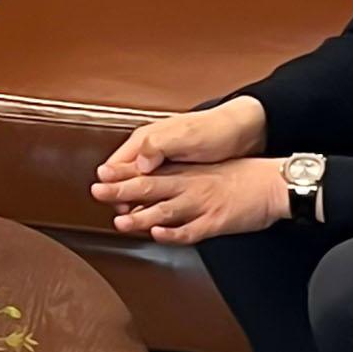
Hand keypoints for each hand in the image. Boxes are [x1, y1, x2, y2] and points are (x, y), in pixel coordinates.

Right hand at [93, 98, 267, 204]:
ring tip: (131, 220)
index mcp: (149, 140)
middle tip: (119, 214)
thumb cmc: (214, 130)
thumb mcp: (185, 135)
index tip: (109, 198)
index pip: (119, 163)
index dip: (112, 182)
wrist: (243, 131)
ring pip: (141, 186)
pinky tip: (156, 216)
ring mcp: (166, 164)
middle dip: (120, 194)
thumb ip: (157, 147)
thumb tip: (138, 165)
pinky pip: (159, 191)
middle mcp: (153, 152)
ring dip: (136, 202)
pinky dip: (155, 203)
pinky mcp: (180, 174)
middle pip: (127, 176)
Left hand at [96, 157, 289, 245]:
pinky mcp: (216, 221)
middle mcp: (192, 185)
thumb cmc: (245, 176)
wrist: (275, 183)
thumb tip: (161, 183)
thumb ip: (184, 176)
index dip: (125, 173)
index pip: (151, 170)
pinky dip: (174, 233)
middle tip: (98, 191)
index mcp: (189, 172)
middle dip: (121, 190)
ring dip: (141, 217)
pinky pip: (192, 229)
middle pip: (151, 186)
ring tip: (120, 222)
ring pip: (166, 210)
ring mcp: (203, 203)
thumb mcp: (209, 170)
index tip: (102, 174)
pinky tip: (159, 234)